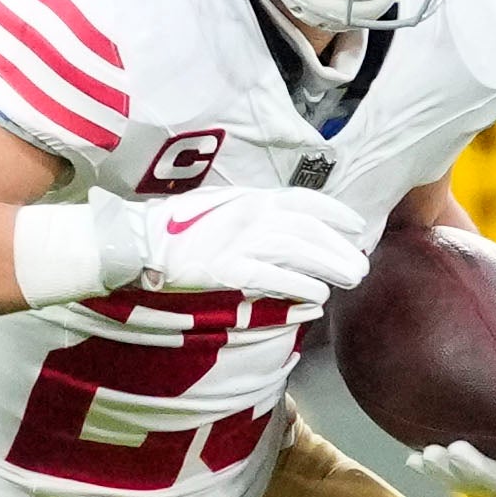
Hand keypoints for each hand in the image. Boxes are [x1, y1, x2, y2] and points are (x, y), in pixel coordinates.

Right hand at [106, 186, 373, 305]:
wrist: (133, 243)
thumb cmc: (171, 229)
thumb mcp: (215, 208)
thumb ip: (247, 213)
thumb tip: (279, 224)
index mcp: (247, 198)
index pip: (303, 200)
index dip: (334, 213)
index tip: (356, 226)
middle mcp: (249, 215)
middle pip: (308, 230)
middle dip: (339, 247)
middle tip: (361, 265)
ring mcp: (238, 241)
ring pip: (298, 252)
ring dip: (329, 266)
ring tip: (350, 280)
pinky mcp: (226, 269)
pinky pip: (272, 277)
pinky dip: (298, 286)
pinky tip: (316, 299)